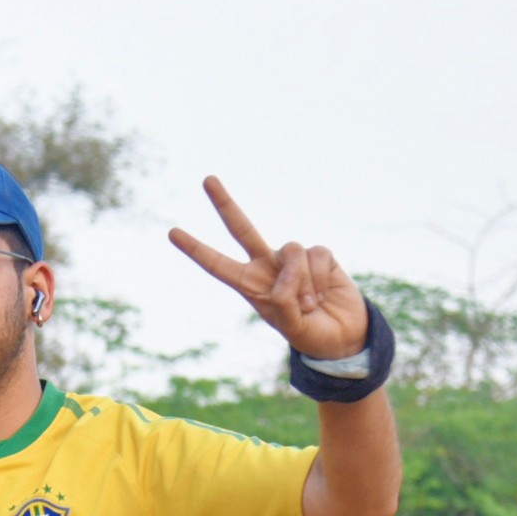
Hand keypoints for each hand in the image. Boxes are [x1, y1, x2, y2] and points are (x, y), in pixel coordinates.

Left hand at [169, 176, 369, 359]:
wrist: (344, 336)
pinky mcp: (318, 255)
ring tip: (311, 304)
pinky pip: (316, 255)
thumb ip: (283, 299)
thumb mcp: (291, 326)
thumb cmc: (311, 334)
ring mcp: (292, 259)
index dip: (196, 249)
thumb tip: (288, 267)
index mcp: (250, 286)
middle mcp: (267, 266)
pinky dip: (321, 278)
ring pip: (291, 250)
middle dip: (224, 204)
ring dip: (303, 282)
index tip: (172, 233)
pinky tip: (325, 294)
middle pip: (242, 228)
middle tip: (207, 179)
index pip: (218, 265)